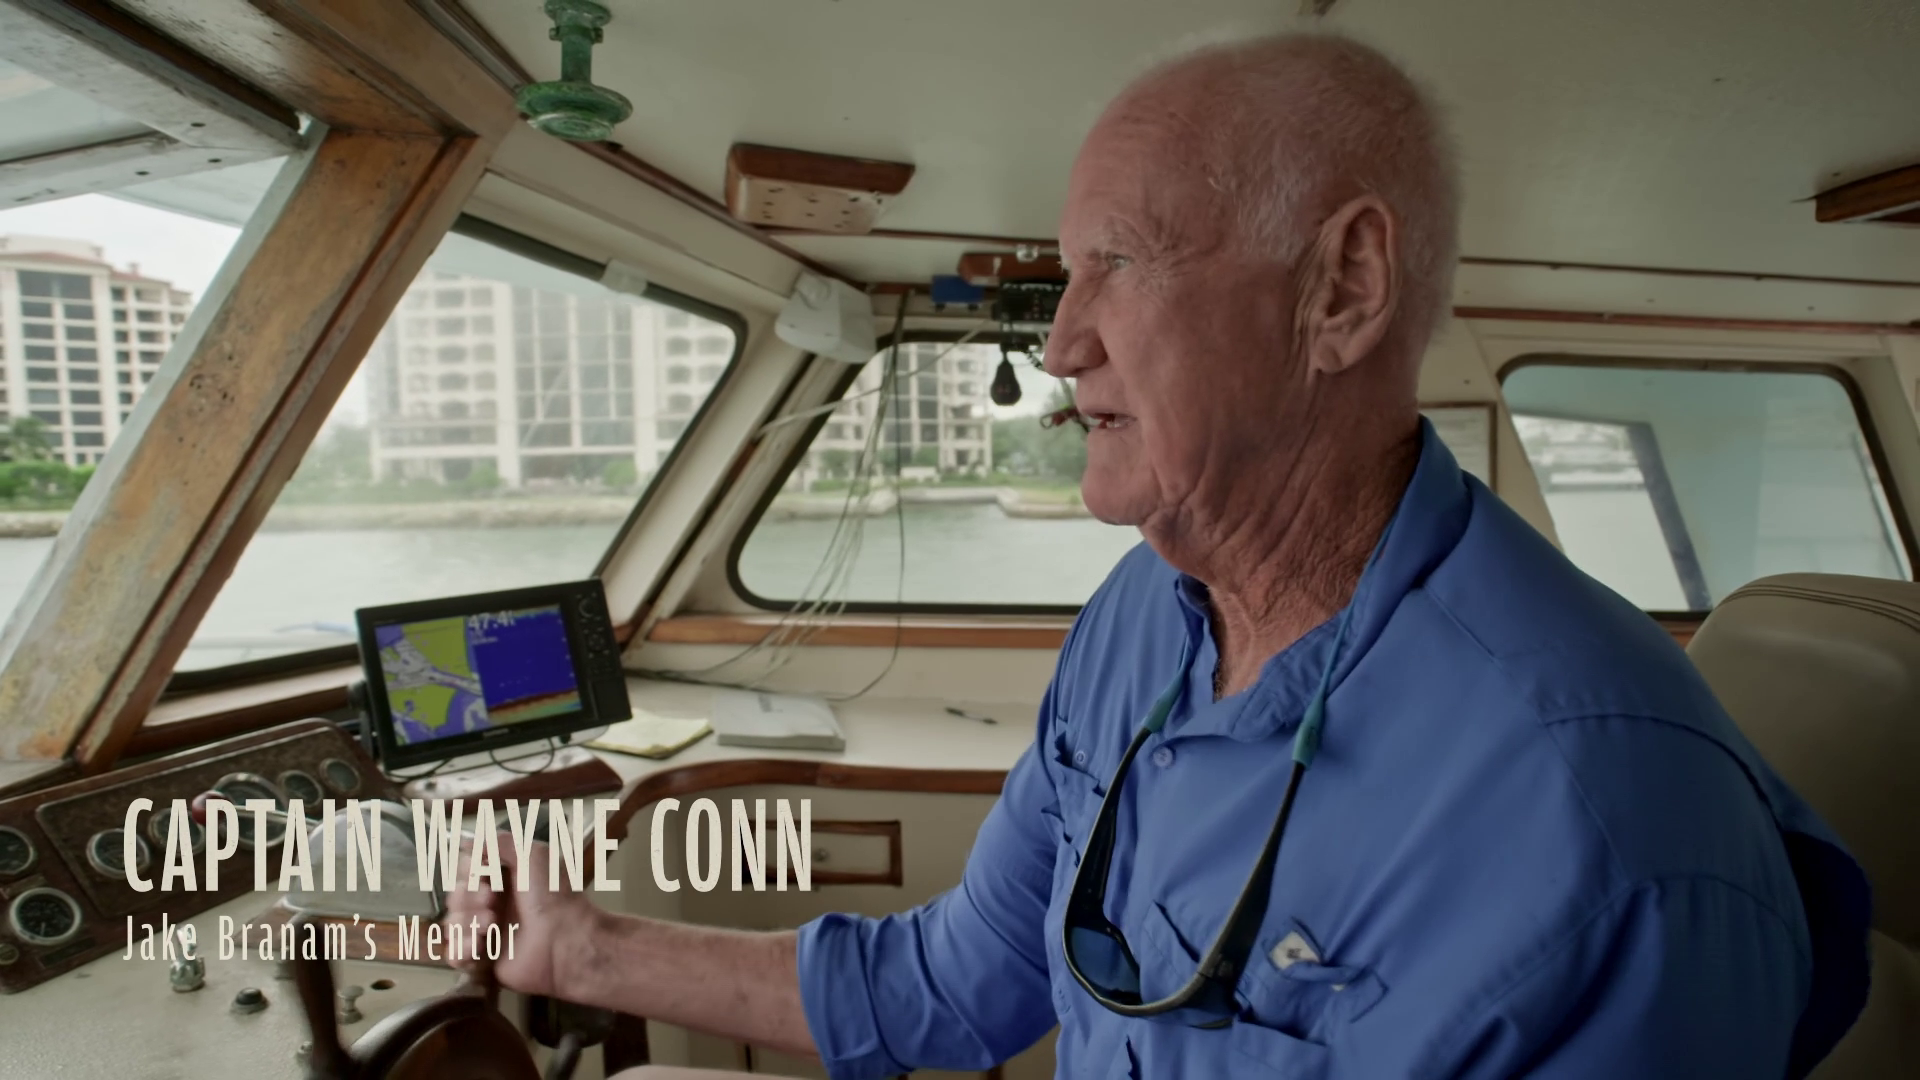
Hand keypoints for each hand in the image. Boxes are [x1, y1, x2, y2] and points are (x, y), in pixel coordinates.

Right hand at [443, 833, 599, 998]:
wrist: (564, 940)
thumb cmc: (552, 894)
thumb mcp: (533, 855)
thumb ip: (501, 842)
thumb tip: (470, 841)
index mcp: (502, 879)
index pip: (464, 871)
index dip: (466, 871)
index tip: (480, 872)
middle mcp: (492, 904)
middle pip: (455, 897)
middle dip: (467, 897)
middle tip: (491, 900)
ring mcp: (487, 933)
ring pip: (452, 925)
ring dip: (466, 922)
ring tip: (491, 925)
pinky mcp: (484, 960)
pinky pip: (454, 955)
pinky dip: (460, 949)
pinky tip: (477, 946)